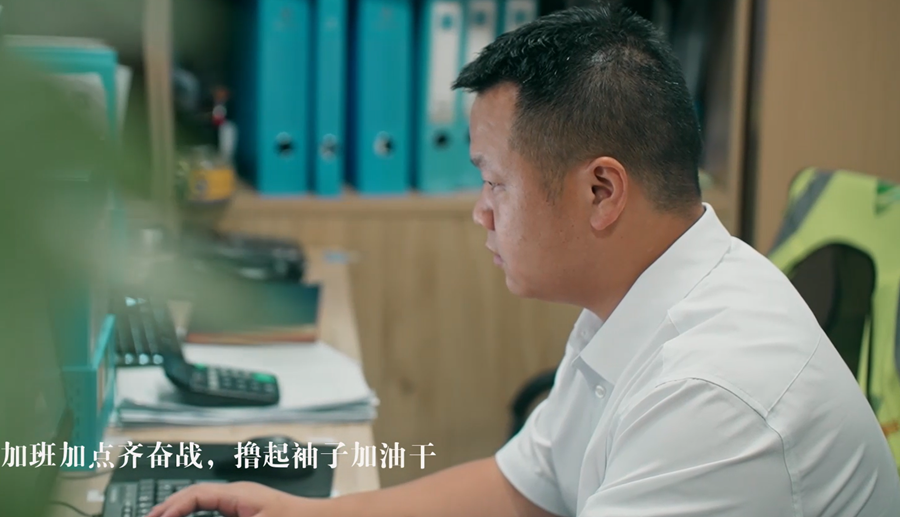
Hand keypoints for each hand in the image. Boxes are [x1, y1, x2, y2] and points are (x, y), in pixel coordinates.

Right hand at [146, 481, 312, 516]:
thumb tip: (189, 514)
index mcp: (239, 493)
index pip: (195, 494)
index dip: (172, 507)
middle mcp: (239, 494)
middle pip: (195, 496)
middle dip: (170, 507)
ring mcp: (244, 502)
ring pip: (204, 502)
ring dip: (183, 511)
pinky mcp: (248, 511)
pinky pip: (216, 510)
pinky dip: (198, 515)